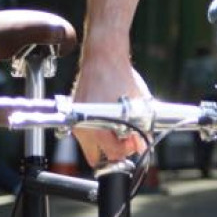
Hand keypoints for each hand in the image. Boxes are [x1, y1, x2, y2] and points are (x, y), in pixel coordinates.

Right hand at [70, 45, 151, 167]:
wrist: (103, 59)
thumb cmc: (122, 79)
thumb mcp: (139, 106)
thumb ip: (142, 129)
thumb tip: (142, 146)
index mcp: (98, 128)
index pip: (113, 155)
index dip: (127, 151)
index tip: (134, 143)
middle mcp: (82, 129)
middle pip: (96, 157)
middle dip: (112, 152)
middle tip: (125, 140)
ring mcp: (76, 122)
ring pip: (90, 145)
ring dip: (105, 142)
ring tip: (118, 126)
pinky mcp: (74, 115)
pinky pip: (85, 132)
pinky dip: (97, 131)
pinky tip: (108, 119)